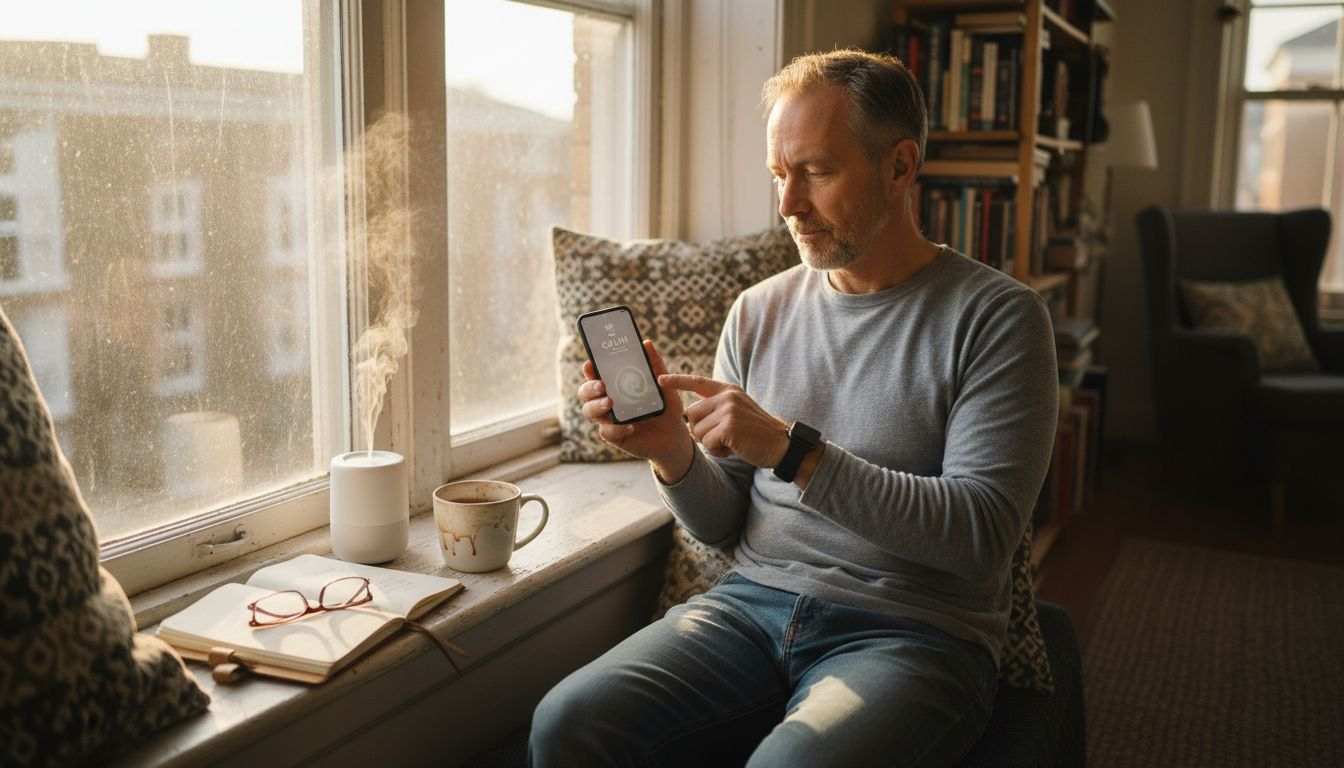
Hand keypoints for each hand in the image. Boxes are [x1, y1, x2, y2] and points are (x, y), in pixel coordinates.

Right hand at [577, 340, 694, 480]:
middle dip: (589, 387)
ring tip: (610, 403)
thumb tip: (646, 343)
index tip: (590, 364)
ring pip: (589, 411)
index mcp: (615, 386)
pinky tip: (631, 427)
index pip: (595, 375)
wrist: (674, 435)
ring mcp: (608, 419)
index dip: (589, 370)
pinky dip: (616, 429)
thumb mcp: (665, 386)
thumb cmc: (665, 407)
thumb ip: (656, 365)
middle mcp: (607, 401)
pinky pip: (606, 432)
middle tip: (602, 385)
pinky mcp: (614, 436)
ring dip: (596, 406)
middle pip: (585, 392)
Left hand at [658, 374, 789, 468]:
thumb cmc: (757, 433)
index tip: (660, 379)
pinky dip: (716, 451)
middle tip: (719, 439)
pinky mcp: (729, 426)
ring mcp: (729, 410)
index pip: (698, 382)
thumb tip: (690, 416)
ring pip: (698, 431)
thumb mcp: (739, 411)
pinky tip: (732, 450)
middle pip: (691, 414)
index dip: (678, 381)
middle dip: (699, 431)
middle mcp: (727, 396)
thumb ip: (718, 407)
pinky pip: (707, 443)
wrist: (781, 445)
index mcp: (729, 390)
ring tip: (729, 444)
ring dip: (710, 444)